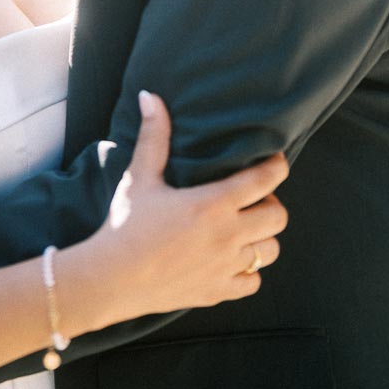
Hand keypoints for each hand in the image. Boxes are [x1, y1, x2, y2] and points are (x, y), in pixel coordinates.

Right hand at [101, 91, 288, 316]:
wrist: (110, 279)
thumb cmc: (125, 224)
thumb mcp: (140, 177)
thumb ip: (153, 136)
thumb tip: (149, 96)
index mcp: (213, 204)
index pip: (265, 180)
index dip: (277, 166)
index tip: (274, 160)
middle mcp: (228, 236)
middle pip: (278, 217)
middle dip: (270, 202)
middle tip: (250, 198)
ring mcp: (226, 267)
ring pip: (271, 250)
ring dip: (263, 236)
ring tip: (243, 228)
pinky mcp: (218, 292)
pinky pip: (253, 281)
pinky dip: (249, 270)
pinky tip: (230, 260)